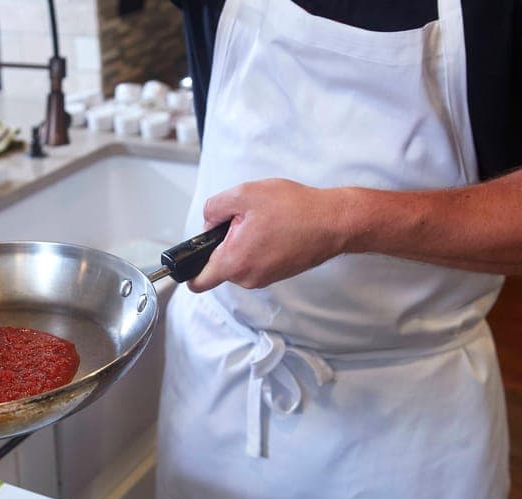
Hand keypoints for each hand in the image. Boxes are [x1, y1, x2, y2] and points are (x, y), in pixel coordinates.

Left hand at [188, 179, 350, 291]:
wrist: (335, 222)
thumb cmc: (295, 209)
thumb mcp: (243, 195)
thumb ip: (214, 208)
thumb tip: (209, 221)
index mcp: (233, 263)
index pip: (197, 281)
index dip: (187, 269)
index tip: (186, 259)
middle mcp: (247, 278)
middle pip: (219, 263)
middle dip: (224, 241)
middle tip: (244, 219)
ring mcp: (264, 278)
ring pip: (240, 260)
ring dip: (244, 241)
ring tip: (265, 221)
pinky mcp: (278, 273)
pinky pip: (257, 260)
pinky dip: (260, 245)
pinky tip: (276, 228)